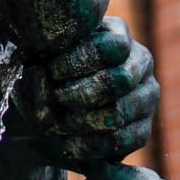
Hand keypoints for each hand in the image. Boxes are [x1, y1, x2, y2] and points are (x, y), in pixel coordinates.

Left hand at [18, 16, 157, 168]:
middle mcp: (139, 61)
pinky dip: (91, 145)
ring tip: (58, 125)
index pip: (113, 45)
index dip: (80, 60)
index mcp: (115, 34)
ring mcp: (146, 95)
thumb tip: (38, 73)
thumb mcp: (32, 70)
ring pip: (121, 111)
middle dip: (81, 94)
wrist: (39, 126)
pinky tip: (70, 143)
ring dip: (83, 122)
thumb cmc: (38, 85)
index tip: (51, 72)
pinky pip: (124, 139)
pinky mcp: (144, 129)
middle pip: (119, 79)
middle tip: (57, 100)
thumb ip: (38, 67)